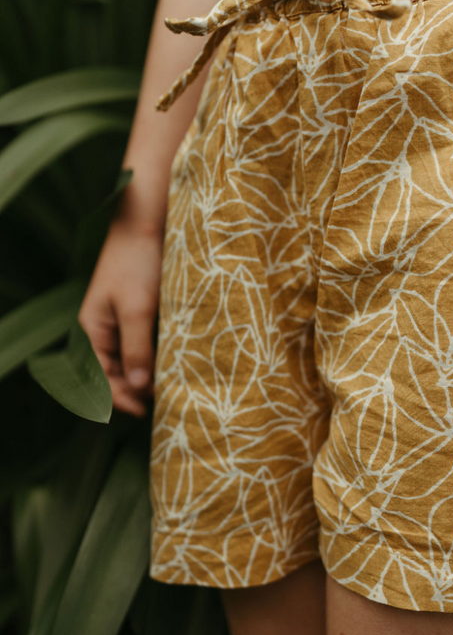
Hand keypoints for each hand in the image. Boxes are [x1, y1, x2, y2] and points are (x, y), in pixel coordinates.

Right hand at [79, 218, 163, 417]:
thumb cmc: (138, 263)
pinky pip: (147, 344)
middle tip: (166, 404)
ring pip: (133, 360)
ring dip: (149, 376)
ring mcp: (124, 321)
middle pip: (116, 373)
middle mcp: (105, 330)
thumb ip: (136, 349)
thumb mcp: (137, 309)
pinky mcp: (143, 312)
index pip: (100, 379)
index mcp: (93, 331)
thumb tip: (139, 389)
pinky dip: (158, 357)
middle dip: (137, 391)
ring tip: (174, 390)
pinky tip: (177, 365)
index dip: (121, 399)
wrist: (149, 222)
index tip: (146, 412)